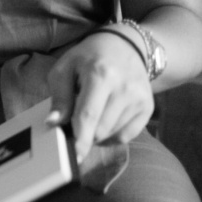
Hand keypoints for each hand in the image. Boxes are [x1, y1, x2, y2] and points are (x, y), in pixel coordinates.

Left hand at [47, 29, 154, 162]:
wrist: (125, 47)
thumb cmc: (88, 58)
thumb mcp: (65, 69)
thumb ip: (59, 97)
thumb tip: (53, 123)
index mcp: (101, 75)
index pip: (89, 114)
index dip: (80, 137)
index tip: (74, 155)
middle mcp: (124, 89)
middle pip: (101, 129)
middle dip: (83, 133)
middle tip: (73, 122)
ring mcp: (139, 99)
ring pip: (112, 134)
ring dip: (96, 133)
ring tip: (91, 114)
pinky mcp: (148, 108)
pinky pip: (127, 135)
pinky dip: (111, 135)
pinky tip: (104, 121)